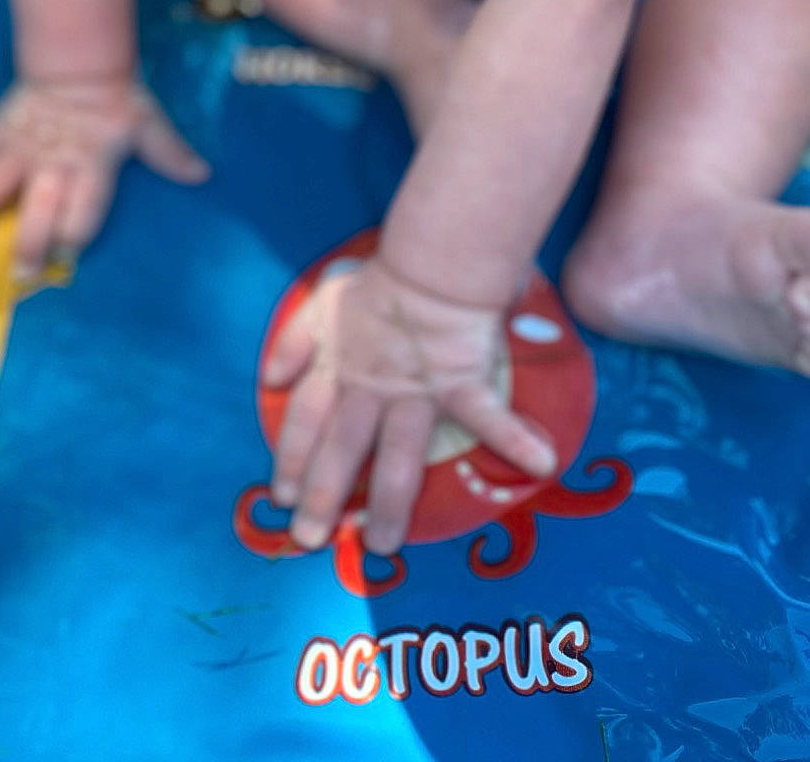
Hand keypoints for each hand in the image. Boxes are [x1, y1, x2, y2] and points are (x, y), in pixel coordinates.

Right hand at [0, 73, 208, 276]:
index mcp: (91, 161)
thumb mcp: (148, 122)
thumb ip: (169, 152)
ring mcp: (18, 149)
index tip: (66, 255)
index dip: (77, 229)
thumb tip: (202, 173)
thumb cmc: (116, 99)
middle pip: (37, 205)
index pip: (86, 203)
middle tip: (14, 274)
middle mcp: (52, 161)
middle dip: (27, 239)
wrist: (77, 60)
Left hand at [265, 254, 555, 557]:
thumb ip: (294, 342)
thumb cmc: (379, 286)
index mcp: (339, 371)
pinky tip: (540, 465)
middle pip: (343, 448)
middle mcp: (371, 389)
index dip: (292, 459)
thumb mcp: (324, 304)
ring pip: (397, 455)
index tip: (281, 498)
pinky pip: (486, 415)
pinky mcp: (459, 382)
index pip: (307, 421)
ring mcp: (416, 391)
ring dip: (389, 502)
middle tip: (311, 541)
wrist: (432, 263)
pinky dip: (514, 437)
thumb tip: (269, 381)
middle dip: (325, 496)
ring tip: (384, 546)